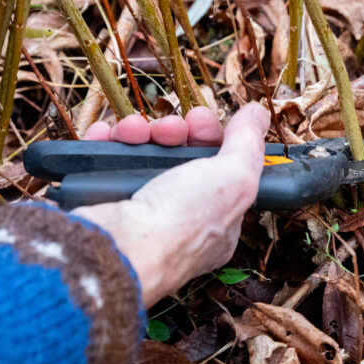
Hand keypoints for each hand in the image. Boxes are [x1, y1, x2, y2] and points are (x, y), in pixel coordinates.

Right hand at [71, 104, 269, 306]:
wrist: (117, 249)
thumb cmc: (181, 223)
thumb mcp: (234, 178)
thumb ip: (248, 144)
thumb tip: (258, 114)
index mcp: (216, 219)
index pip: (221, 168)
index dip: (212, 139)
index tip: (201, 120)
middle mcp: (179, 218)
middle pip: (181, 157)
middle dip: (174, 131)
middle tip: (170, 128)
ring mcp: (140, 212)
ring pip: (143, 156)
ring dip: (139, 132)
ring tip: (132, 131)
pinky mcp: (105, 203)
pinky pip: (106, 163)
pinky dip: (106, 144)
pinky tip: (107, 135)